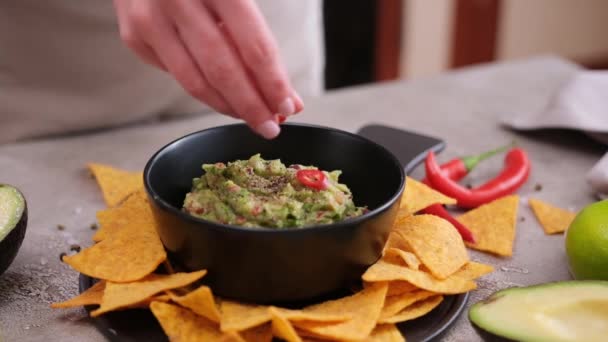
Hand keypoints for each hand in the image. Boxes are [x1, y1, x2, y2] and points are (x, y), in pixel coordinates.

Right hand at [112, 0, 303, 138]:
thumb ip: (258, 38)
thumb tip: (285, 94)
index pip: (253, 46)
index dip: (273, 83)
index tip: (287, 107)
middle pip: (223, 71)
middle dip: (251, 106)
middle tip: (270, 126)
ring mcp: (150, 19)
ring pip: (195, 82)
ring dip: (226, 107)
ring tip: (249, 118)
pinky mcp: (133, 34)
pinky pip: (175, 73)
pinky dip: (201, 88)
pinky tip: (218, 93)